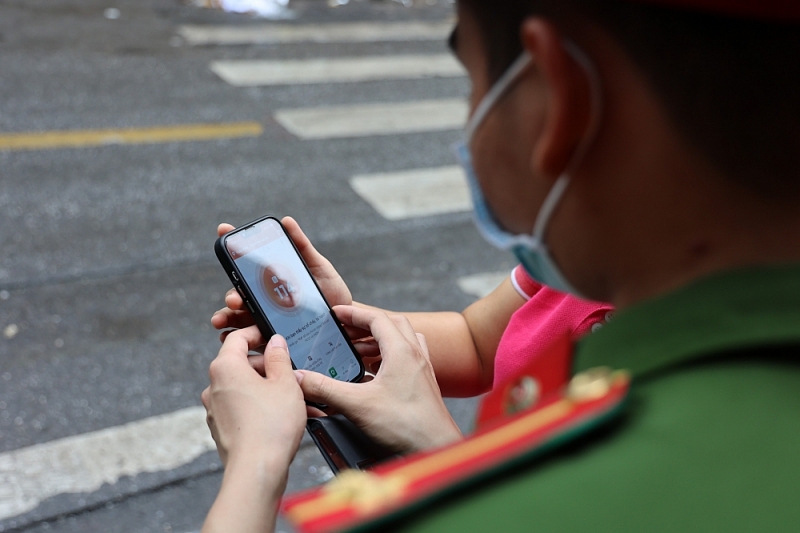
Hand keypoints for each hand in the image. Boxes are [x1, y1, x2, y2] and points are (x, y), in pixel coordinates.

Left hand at [201, 327, 305, 468]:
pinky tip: (279, 416)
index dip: (256, 333)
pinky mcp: (220, 428)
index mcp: (225, 368)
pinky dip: (258, 406)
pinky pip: (240, 408)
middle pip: (240, 364)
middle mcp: (213, 386)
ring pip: (242, 387)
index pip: (237, 338)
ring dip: (265, 388)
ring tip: (292, 398)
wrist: (257, 470)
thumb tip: (275, 342)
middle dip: (266, 366)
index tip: (271, 336)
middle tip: (290, 372)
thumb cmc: (271, 426)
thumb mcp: (285, 383)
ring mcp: (214, 409)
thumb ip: (279, 358)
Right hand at [211, 217, 352, 331]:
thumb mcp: (317, 266)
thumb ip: (302, 246)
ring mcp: (265, 318)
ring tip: (221, 320)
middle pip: (239, 294)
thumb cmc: (329, 291)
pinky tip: (229, 338)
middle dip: (231, 295)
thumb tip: (287, 221)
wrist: (345, 320)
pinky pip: (250, 340)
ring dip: (226, 318)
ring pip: (238, 318)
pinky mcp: (271, 337)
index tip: (223, 231)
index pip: (246, 266)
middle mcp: (263, 299)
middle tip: (234, 298)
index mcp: (270, 280)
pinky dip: (237, 339)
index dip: (232, 247)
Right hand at [297, 306, 462, 453]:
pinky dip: (388, 358)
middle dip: (365, 325)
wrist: (435, 448)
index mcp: (402, 351)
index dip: (354, 313)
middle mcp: (415, 355)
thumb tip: (300, 378)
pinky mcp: (423, 385)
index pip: (377, 318)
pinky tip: (373, 374)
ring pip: (401, 341)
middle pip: (391, 325)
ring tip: (356, 351)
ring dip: (378, 341)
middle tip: (345, 331)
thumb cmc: (406, 426)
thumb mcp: (357, 405)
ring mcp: (422, 370)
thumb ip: (325, 389)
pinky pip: (406, 359)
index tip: (337, 313)